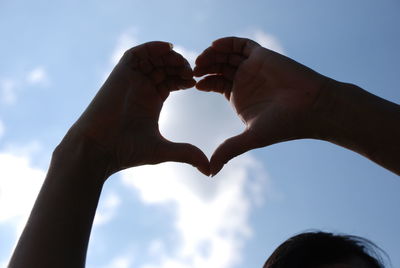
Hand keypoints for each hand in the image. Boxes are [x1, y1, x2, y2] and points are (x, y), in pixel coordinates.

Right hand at [63, 41, 209, 176]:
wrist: (97, 150)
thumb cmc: (126, 151)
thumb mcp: (163, 150)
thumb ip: (187, 154)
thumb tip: (209, 170)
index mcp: (151, 101)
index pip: (170, 81)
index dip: (185, 78)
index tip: (196, 82)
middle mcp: (141, 88)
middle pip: (163, 67)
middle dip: (179, 66)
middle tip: (192, 72)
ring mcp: (130, 81)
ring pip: (152, 58)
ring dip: (169, 57)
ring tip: (182, 64)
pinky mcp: (120, 74)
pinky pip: (136, 54)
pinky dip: (151, 47)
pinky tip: (168, 48)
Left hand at [194, 37, 328, 175]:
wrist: (313, 108)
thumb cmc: (285, 125)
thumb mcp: (251, 138)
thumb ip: (229, 150)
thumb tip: (210, 172)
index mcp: (239, 97)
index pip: (215, 83)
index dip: (203, 82)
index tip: (193, 84)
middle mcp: (244, 81)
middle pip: (218, 67)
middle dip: (204, 66)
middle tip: (193, 69)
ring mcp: (253, 67)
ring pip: (226, 55)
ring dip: (212, 55)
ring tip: (201, 60)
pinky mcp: (263, 56)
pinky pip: (241, 44)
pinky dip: (227, 42)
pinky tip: (214, 46)